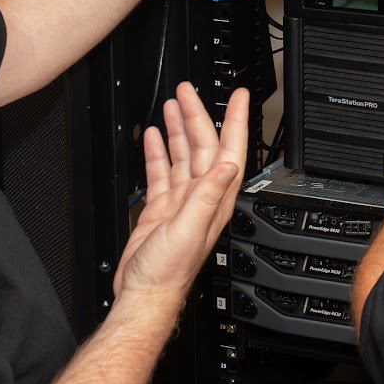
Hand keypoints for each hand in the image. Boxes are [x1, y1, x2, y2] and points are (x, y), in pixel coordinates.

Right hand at [116, 84, 250, 301]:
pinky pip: (162, 172)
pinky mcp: (160, 208)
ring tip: (172, 105)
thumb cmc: (168, 272)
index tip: (240, 96)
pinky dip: (157, 152)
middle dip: (197, 115)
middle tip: (188, 91)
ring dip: (178, 129)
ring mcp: (180, 201)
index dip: (236, 122)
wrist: (144, 293)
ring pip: (182, 155)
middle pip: (203, 146)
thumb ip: (208, 196)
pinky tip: (153, 136)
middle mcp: (200, 197)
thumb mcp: (191, 230)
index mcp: (214, 199)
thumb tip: (229, 166)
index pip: (230, 151)